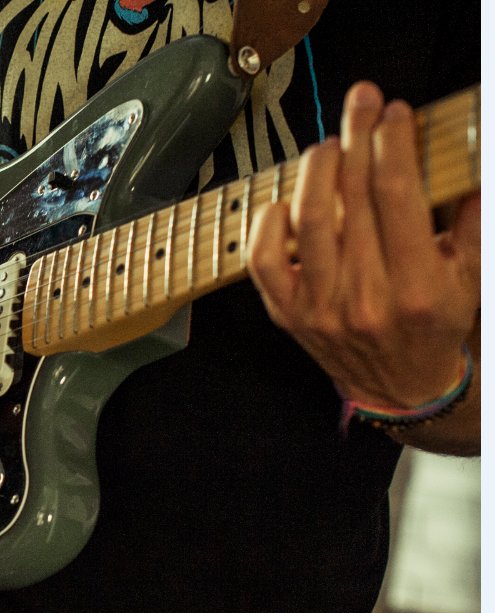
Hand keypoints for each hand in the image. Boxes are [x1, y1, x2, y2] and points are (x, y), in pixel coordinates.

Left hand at [247, 81, 479, 411]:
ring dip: (316, 170)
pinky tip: (286, 200)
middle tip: (361, 102)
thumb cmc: (436, 324)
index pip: (397, 195)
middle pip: (352, 198)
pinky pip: (264, 260)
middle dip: (357, 137)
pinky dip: (269, 223)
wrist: (401, 387)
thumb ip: (471, 219)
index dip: (392, 143)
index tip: (394, 112)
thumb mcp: (471, 275)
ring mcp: (321, 308)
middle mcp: (366, 297)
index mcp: (417, 287)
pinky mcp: (288, 314)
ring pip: (307, 221)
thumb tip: (468, 159)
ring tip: (329, 145)